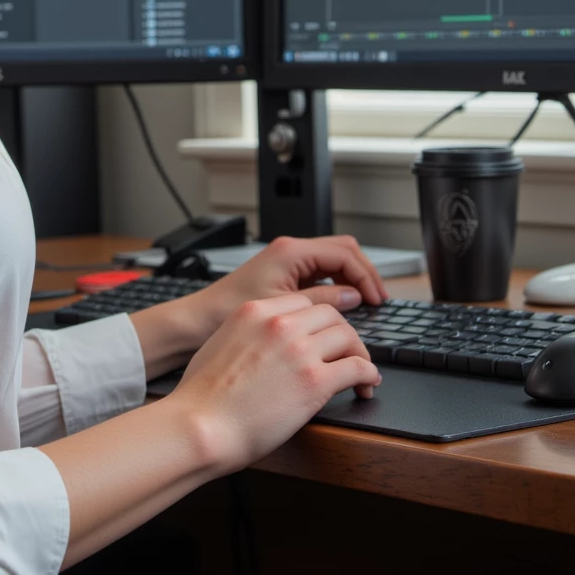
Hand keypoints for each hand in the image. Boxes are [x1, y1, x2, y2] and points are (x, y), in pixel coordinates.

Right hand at [170, 292, 380, 472]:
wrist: (201, 426)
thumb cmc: (201, 397)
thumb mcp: (218, 345)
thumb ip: (244, 335)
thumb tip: (257, 345)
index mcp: (254, 312)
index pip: (303, 303)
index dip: (319, 320)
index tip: (324, 334)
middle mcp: (280, 325)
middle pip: (330, 315)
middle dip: (342, 334)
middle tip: (346, 352)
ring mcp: (299, 351)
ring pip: (348, 337)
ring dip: (359, 353)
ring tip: (361, 370)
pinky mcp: (315, 381)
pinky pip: (358, 367)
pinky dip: (368, 375)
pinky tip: (367, 383)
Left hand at [186, 234, 387, 343]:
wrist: (196, 323)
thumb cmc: (228, 314)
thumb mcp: (283, 310)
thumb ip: (322, 300)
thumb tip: (353, 297)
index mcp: (290, 252)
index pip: (345, 254)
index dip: (366, 276)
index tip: (377, 299)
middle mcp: (289, 251)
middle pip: (343, 251)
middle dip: (364, 273)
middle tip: (378, 299)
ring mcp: (286, 261)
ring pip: (333, 261)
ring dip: (351, 279)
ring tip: (364, 305)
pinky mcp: (282, 275)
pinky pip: (319, 273)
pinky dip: (335, 285)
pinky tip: (340, 307)